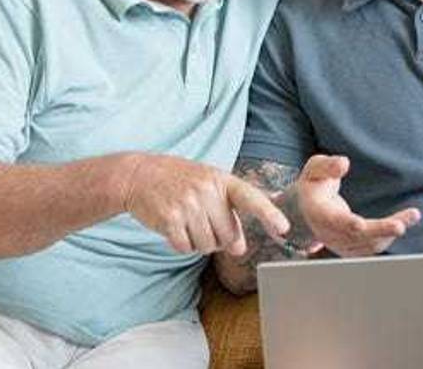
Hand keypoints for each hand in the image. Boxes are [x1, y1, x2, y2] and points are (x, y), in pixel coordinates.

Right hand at [122, 154, 288, 256]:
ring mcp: (187, 205)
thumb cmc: (179, 181)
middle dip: (219, 238)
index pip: (250, 198)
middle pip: (227, 235)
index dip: (268, 214)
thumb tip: (240, 248)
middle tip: (204, 224)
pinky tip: (174, 227)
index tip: (283, 228)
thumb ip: (228, 212)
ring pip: (207, 245)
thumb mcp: (208, 184)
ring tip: (187, 222)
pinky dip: (181, 244)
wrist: (139, 174)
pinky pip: (185, 248)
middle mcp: (206, 191)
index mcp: (221, 180)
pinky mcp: (169, 220)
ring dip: (198, 242)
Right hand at [292, 154, 420, 256]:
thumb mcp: (315, 169)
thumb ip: (328, 165)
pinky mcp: (352, 248)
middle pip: (357, 236)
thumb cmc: (314, 184)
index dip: (346, 224)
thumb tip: (343, 163)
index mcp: (319, 213)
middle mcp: (329, 233)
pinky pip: (373, 246)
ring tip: (412, 215)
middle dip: (380, 231)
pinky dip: (389, 236)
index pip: (333, 221)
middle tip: (401, 226)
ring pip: (369, 244)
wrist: (307, 208)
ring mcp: (341, 244)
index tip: (359, 224)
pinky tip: (405, 220)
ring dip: (391, 231)